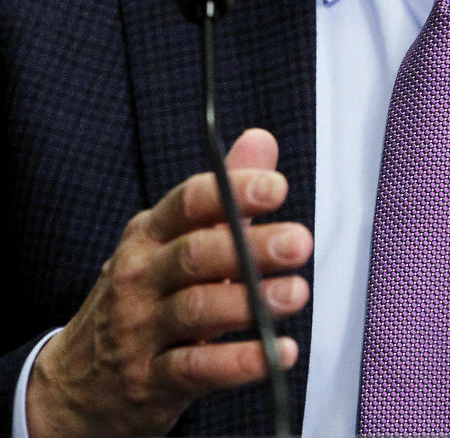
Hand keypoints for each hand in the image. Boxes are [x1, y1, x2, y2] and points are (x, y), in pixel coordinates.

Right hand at [25, 128, 312, 437]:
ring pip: (196, 309)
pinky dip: (238, 362)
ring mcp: (140, 330)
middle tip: (298, 242)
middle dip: (249, 246)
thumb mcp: (173, 242)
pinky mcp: (149, 381)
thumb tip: (261, 140)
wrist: (75, 384)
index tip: (276, 186)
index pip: (188, 202)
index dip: (233, 191)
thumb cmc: (143, 297)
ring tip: (294, 293)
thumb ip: (223, 194)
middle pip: (195, 254)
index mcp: (148, 235)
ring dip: (249, 302)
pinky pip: (196, 368)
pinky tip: (276, 352)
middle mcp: (139, 277)